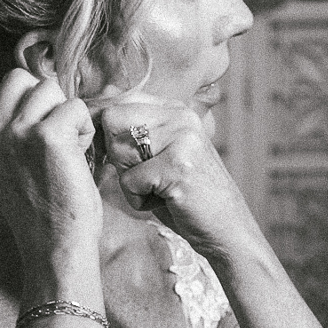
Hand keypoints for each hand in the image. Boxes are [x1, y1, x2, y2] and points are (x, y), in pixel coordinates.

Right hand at [0, 71, 102, 268]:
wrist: (55, 249)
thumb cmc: (47, 215)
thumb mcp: (16, 169)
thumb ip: (19, 135)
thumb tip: (47, 91)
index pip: (9, 91)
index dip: (37, 109)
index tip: (47, 143)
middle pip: (25, 80)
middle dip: (50, 101)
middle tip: (61, 139)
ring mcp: (16, 133)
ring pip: (50, 88)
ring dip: (68, 114)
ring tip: (72, 150)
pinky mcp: (47, 135)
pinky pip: (75, 107)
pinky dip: (85, 127)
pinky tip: (80, 157)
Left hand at [98, 98, 254, 252]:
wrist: (226, 226)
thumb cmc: (186, 194)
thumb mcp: (162, 152)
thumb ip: (136, 128)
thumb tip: (100, 100)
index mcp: (175, 109)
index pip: (119, 104)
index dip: (113, 135)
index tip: (135, 158)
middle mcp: (180, 117)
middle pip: (113, 124)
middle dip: (120, 159)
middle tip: (151, 178)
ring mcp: (182, 140)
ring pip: (118, 153)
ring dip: (130, 182)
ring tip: (160, 189)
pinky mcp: (179, 167)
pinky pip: (129, 181)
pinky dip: (139, 200)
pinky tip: (166, 201)